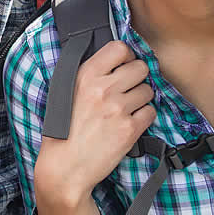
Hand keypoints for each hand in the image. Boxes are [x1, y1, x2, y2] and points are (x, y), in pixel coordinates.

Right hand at [33, 42, 154, 210]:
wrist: (65, 166)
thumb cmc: (62, 131)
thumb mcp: (66, 93)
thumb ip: (89, 75)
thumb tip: (114, 62)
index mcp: (85, 75)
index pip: (120, 48)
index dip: (126, 57)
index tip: (124, 65)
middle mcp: (103, 89)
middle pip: (141, 67)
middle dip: (138, 77)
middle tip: (129, 88)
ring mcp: (118, 109)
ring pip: (149, 90)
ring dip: (142, 98)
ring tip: (128, 108)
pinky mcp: (129, 130)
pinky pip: (151, 112)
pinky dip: (144, 117)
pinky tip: (130, 123)